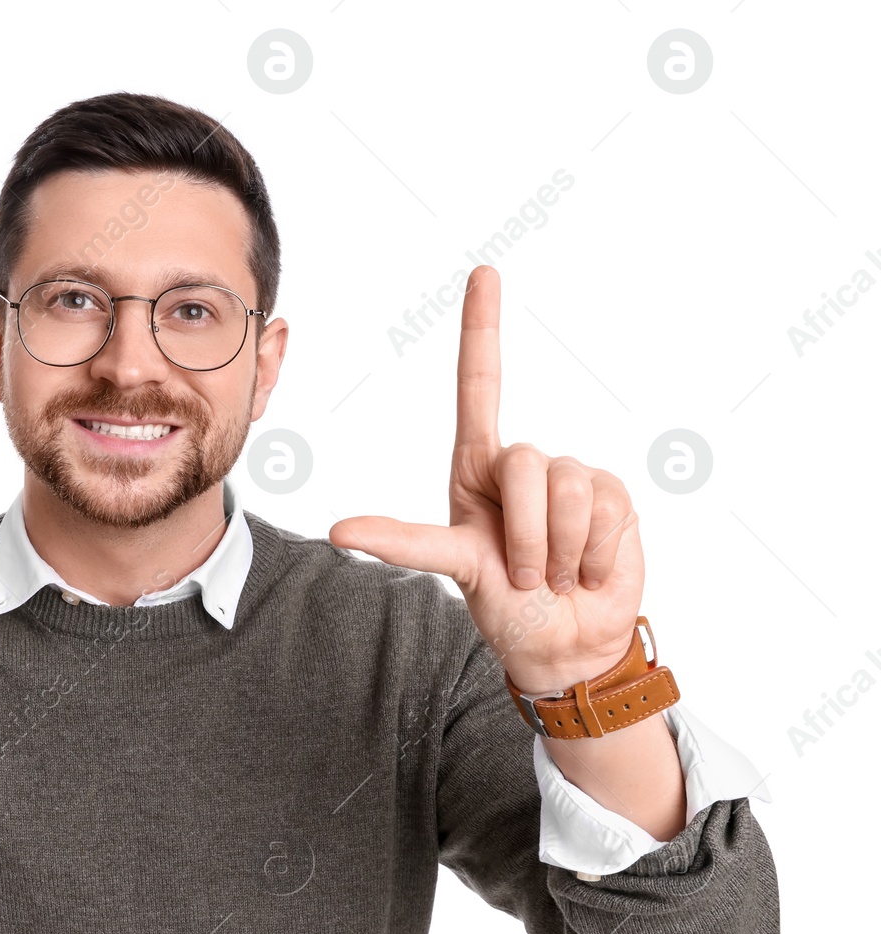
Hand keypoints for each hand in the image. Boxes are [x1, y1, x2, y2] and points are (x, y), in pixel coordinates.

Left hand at [328, 266, 641, 693]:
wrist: (565, 643)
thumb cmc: (504, 603)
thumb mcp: (455, 567)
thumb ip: (409, 543)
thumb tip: (337, 531)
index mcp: (477, 468)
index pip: (480, 386)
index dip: (483, 331)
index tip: (484, 274)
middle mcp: (523, 465)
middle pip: (524, 462)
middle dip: (525, 534)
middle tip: (526, 575)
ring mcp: (569, 478)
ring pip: (567, 489)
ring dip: (561, 549)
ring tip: (556, 574)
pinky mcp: (612, 498)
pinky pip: (607, 509)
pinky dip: (595, 553)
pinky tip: (589, 569)